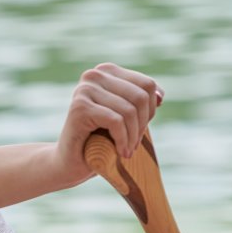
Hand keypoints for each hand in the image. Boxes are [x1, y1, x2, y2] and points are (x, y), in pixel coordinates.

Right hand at [51, 63, 162, 186]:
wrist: (70, 161)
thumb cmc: (99, 139)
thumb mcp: (124, 117)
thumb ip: (139, 102)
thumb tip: (160, 95)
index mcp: (106, 71)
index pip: (147, 85)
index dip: (151, 111)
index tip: (140, 130)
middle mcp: (94, 75)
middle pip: (140, 97)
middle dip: (142, 125)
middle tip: (134, 144)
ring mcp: (85, 90)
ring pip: (129, 111)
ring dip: (133, 137)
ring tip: (127, 151)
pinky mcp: (80, 107)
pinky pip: (116, 121)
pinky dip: (122, 140)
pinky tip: (120, 152)